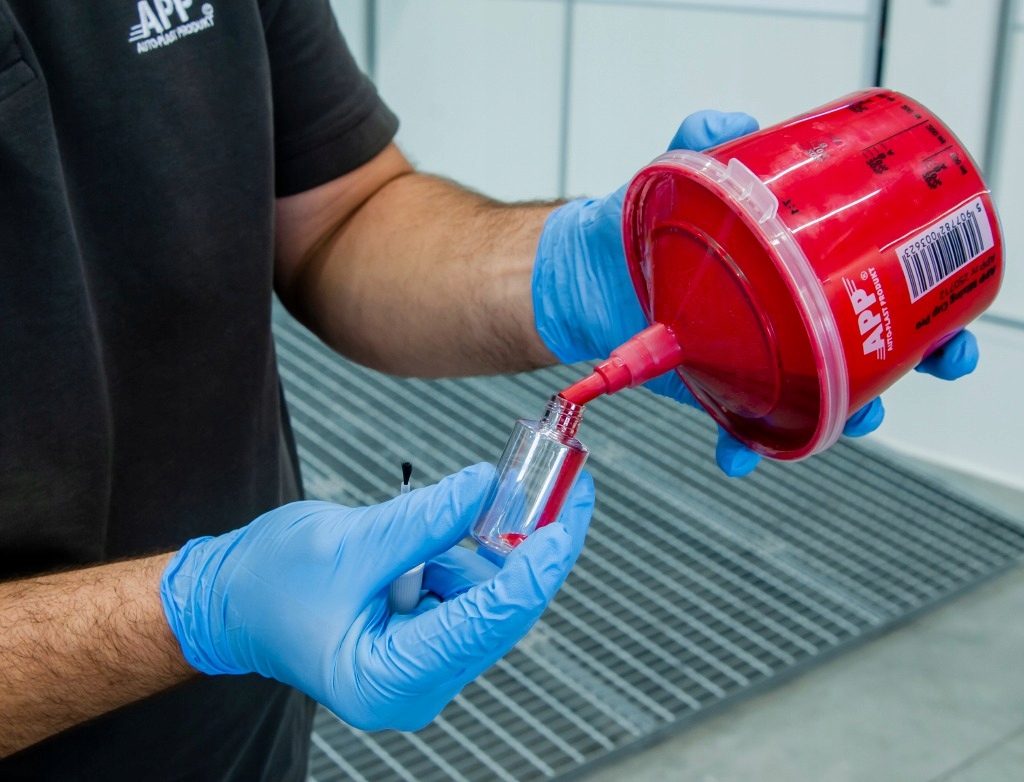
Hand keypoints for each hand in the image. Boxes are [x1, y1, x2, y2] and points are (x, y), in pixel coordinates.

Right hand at [160, 464, 594, 730]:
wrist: (233, 598)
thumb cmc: (270, 582)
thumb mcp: (348, 544)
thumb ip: (422, 522)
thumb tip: (485, 488)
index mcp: (389, 678)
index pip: (484, 623)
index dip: (533, 568)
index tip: (566, 520)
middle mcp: (414, 684)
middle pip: (499, 614)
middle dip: (533, 548)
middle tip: (569, 490)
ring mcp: (422, 665)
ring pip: (489, 600)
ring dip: (503, 544)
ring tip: (519, 489)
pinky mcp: (423, 640)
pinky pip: (468, 593)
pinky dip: (474, 552)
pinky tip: (473, 517)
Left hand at [533, 111, 979, 475]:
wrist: (576, 273)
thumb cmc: (633, 226)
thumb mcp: (673, 176)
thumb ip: (699, 140)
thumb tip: (734, 123)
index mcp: (792, 270)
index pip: (876, 289)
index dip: (926, 309)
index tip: (952, 323)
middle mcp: (783, 318)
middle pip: (866, 349)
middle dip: (907, 363)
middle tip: (926, 364)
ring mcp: (752, 358)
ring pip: (816, 398)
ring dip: (840, 415)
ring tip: (845, 417)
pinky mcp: (713, 389)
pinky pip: (740, 429)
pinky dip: (744, 449)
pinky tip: (738, 456)